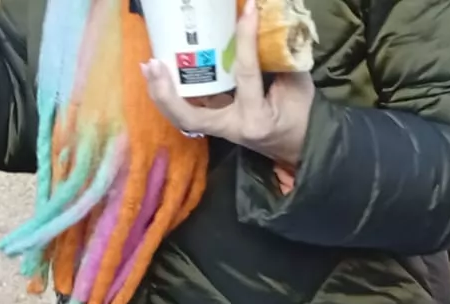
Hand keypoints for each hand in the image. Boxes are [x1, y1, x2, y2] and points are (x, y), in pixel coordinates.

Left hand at [142, 0, 316, 172]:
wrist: (299, 145)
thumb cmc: (301, 116)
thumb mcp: (298, 85)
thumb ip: (282, 57)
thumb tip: (265, 22)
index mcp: (256, 117)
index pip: (245, 73)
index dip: (246, 38)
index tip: (248, 11)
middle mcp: (232, 127)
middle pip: (190, 116)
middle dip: (168, 91)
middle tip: (155, 62)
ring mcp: (221, 130)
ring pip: (183, 118)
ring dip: (161, 95)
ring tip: (148, 67)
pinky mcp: (216, 126)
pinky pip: (188, 114)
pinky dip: (171, 97)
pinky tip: (159, 77)